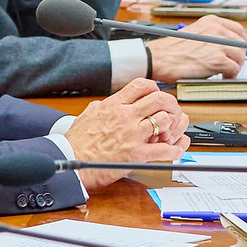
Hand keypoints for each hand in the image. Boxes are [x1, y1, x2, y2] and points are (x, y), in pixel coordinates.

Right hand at [65, 78, 189, 188]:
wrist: (70, 161)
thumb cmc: (76, 143)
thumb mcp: (87, 115)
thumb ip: (100, 108)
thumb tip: (104, 103)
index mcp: (114, 105)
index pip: (142, 85)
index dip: (155, 89)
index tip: (158, 96)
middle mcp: (125, 116)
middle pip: (160, 99)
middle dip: (170, 105)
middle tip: (172, 112)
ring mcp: (132, 134)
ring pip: (165, 120)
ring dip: (171, 126)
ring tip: (170, 132)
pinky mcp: (136, 154)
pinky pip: (164, 149)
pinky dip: (174, 149)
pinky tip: (176, 150)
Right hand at [145, 13, 246, 80]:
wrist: (158, 58)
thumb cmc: (171, 49)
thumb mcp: (195, 33)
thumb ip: (211, 36)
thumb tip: (227, 45)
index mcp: (212, 21)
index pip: (238, 29)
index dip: (242, 42)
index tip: (239, 50)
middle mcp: (217, 29)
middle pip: (242, 44)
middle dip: (239, 56)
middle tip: (232, 64)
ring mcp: (218, 44)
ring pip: (240, 57)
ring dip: (235, 66)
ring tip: (226, 72)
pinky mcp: (217, 60)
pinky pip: (234, 69)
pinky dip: (231, 75)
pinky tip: (223, 77)